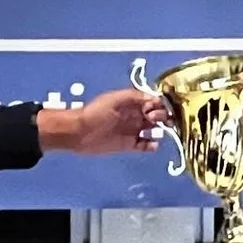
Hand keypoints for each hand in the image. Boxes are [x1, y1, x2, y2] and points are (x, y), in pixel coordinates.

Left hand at [37, 90, 166, 154]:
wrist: (79, 132)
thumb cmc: (95, 112)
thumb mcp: (114, 99)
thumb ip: (134, 96)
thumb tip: (154, 98)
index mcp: (131, 102)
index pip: (153, 101)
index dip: (159, 104)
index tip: (160, 109)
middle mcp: (134, 115)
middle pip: (156, 115)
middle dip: (163, 116)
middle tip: (160, 120)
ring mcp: (132, 130)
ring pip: (154, 130)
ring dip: (161, 130)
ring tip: (160, 131)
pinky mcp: (129, 144)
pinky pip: (145, 145)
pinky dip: (152, 145)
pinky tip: (153, 144)